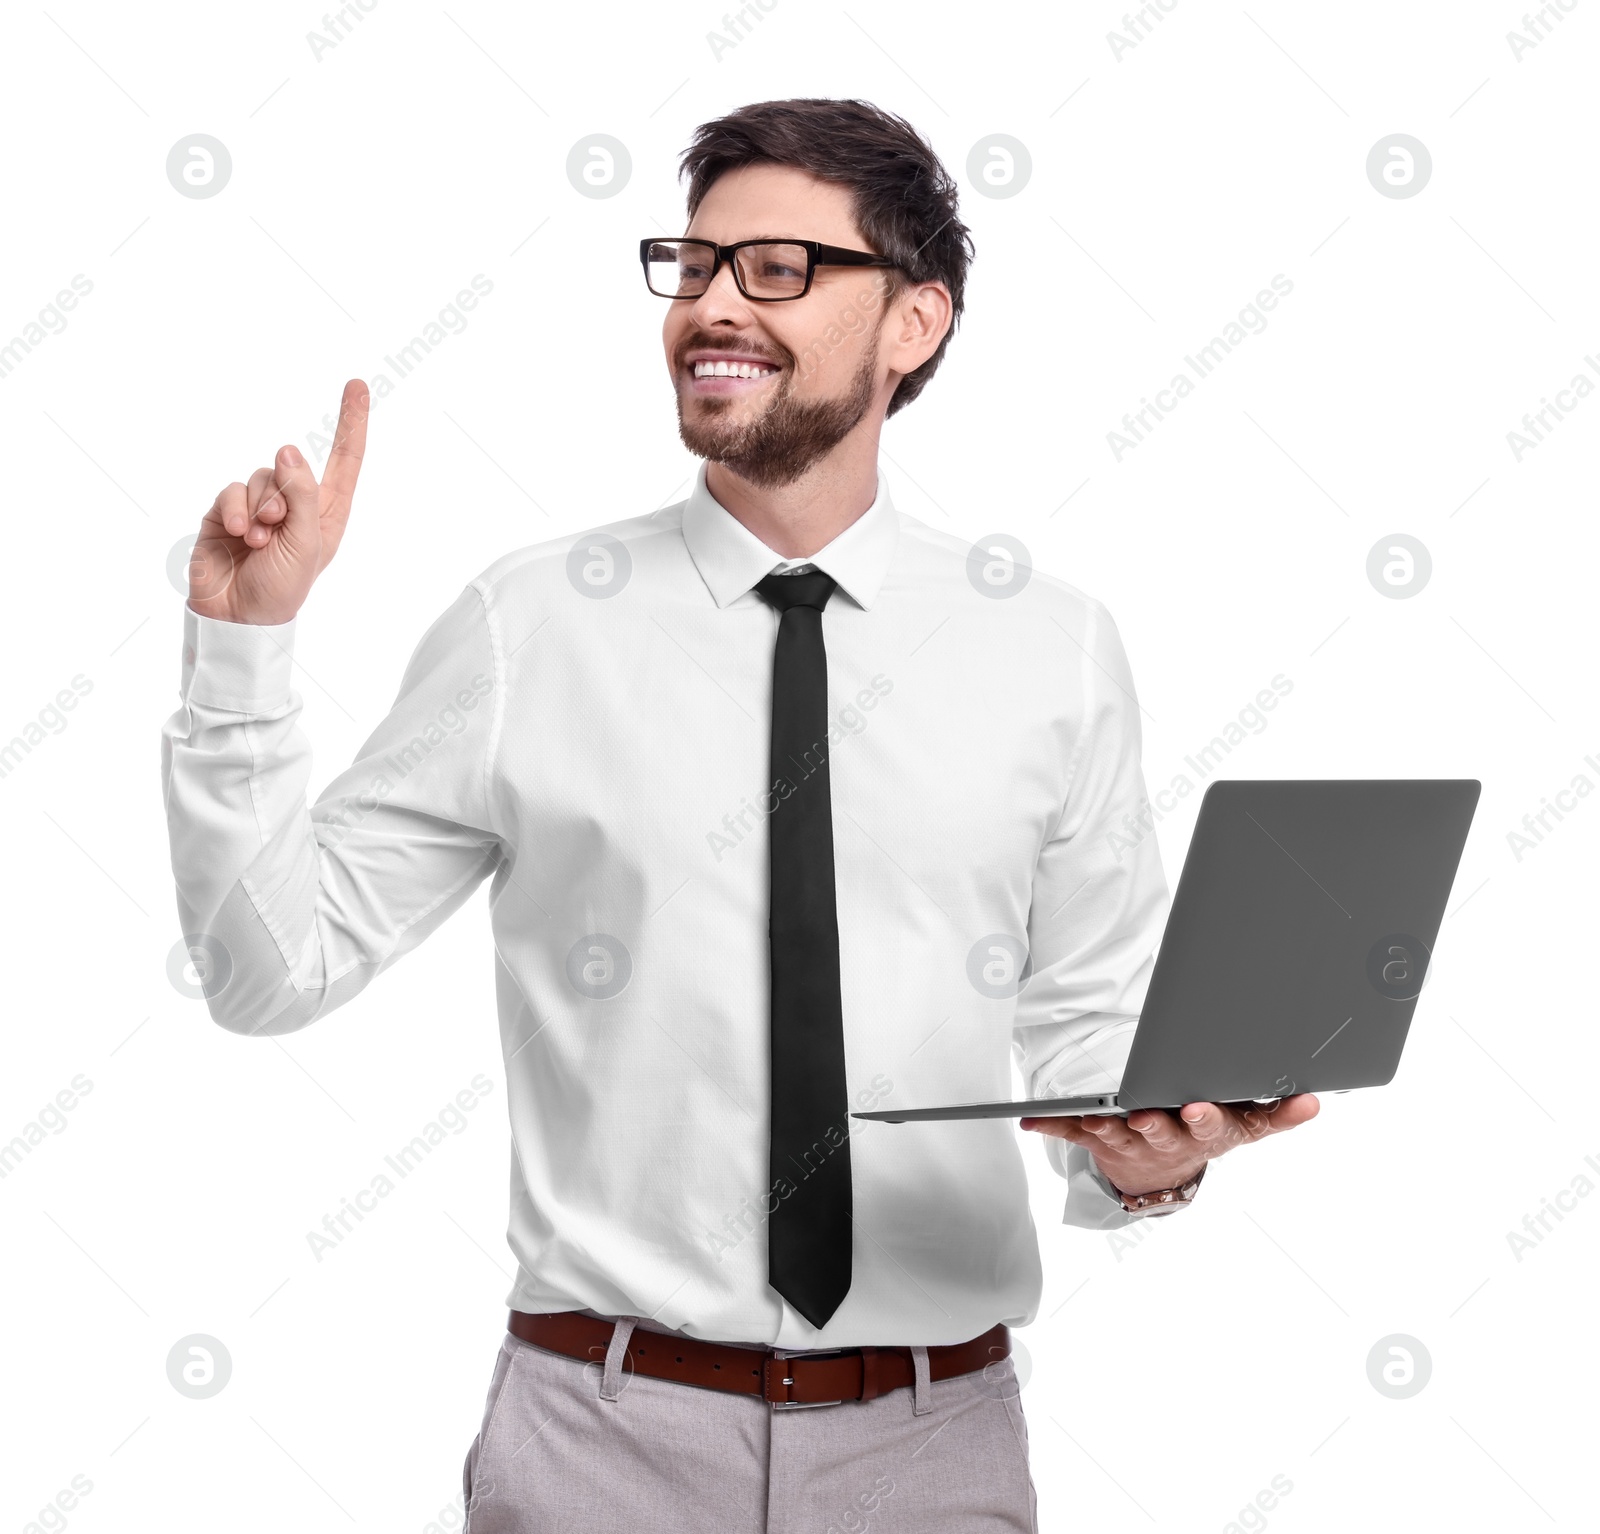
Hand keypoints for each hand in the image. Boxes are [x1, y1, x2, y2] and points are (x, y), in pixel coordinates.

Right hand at [187, 379, 369, 624]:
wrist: (238, 617)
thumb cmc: (282, 587)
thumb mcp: (305, 543)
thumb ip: (301, 494)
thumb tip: (288, 450)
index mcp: (327, 513)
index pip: (344, 460)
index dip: (351, 423)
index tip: (357, 385)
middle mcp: (296, 505)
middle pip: (291, 466)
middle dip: (283, 491)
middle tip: (277, 525)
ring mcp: (260, 507)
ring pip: (260, 476)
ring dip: (259, 506)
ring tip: (258, 540)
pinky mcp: (227, 512)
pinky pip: (232, 489)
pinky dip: (235, 509)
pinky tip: (238, 533)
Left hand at [1020, 1094, 1319, 1196]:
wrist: (1165, 1175)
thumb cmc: (1207, 1132)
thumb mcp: (1247, 1125)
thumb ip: (1279, 1112)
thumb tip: (1314, 1100)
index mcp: (1205, 1131)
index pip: (1211, 1126)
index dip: (1204, 1118)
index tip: (1198, 1108)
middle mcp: (1167, 1138)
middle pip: (1160, 1131)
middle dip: (1153, 1123)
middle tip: (1145, 1115)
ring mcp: (1131, 1140)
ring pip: (1117, 1130)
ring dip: (1106, 1123)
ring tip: (1095, 1114)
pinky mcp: (1099, 1137)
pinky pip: (1072, 1129)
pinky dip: (1051, 1124)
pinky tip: (1029, 1120)